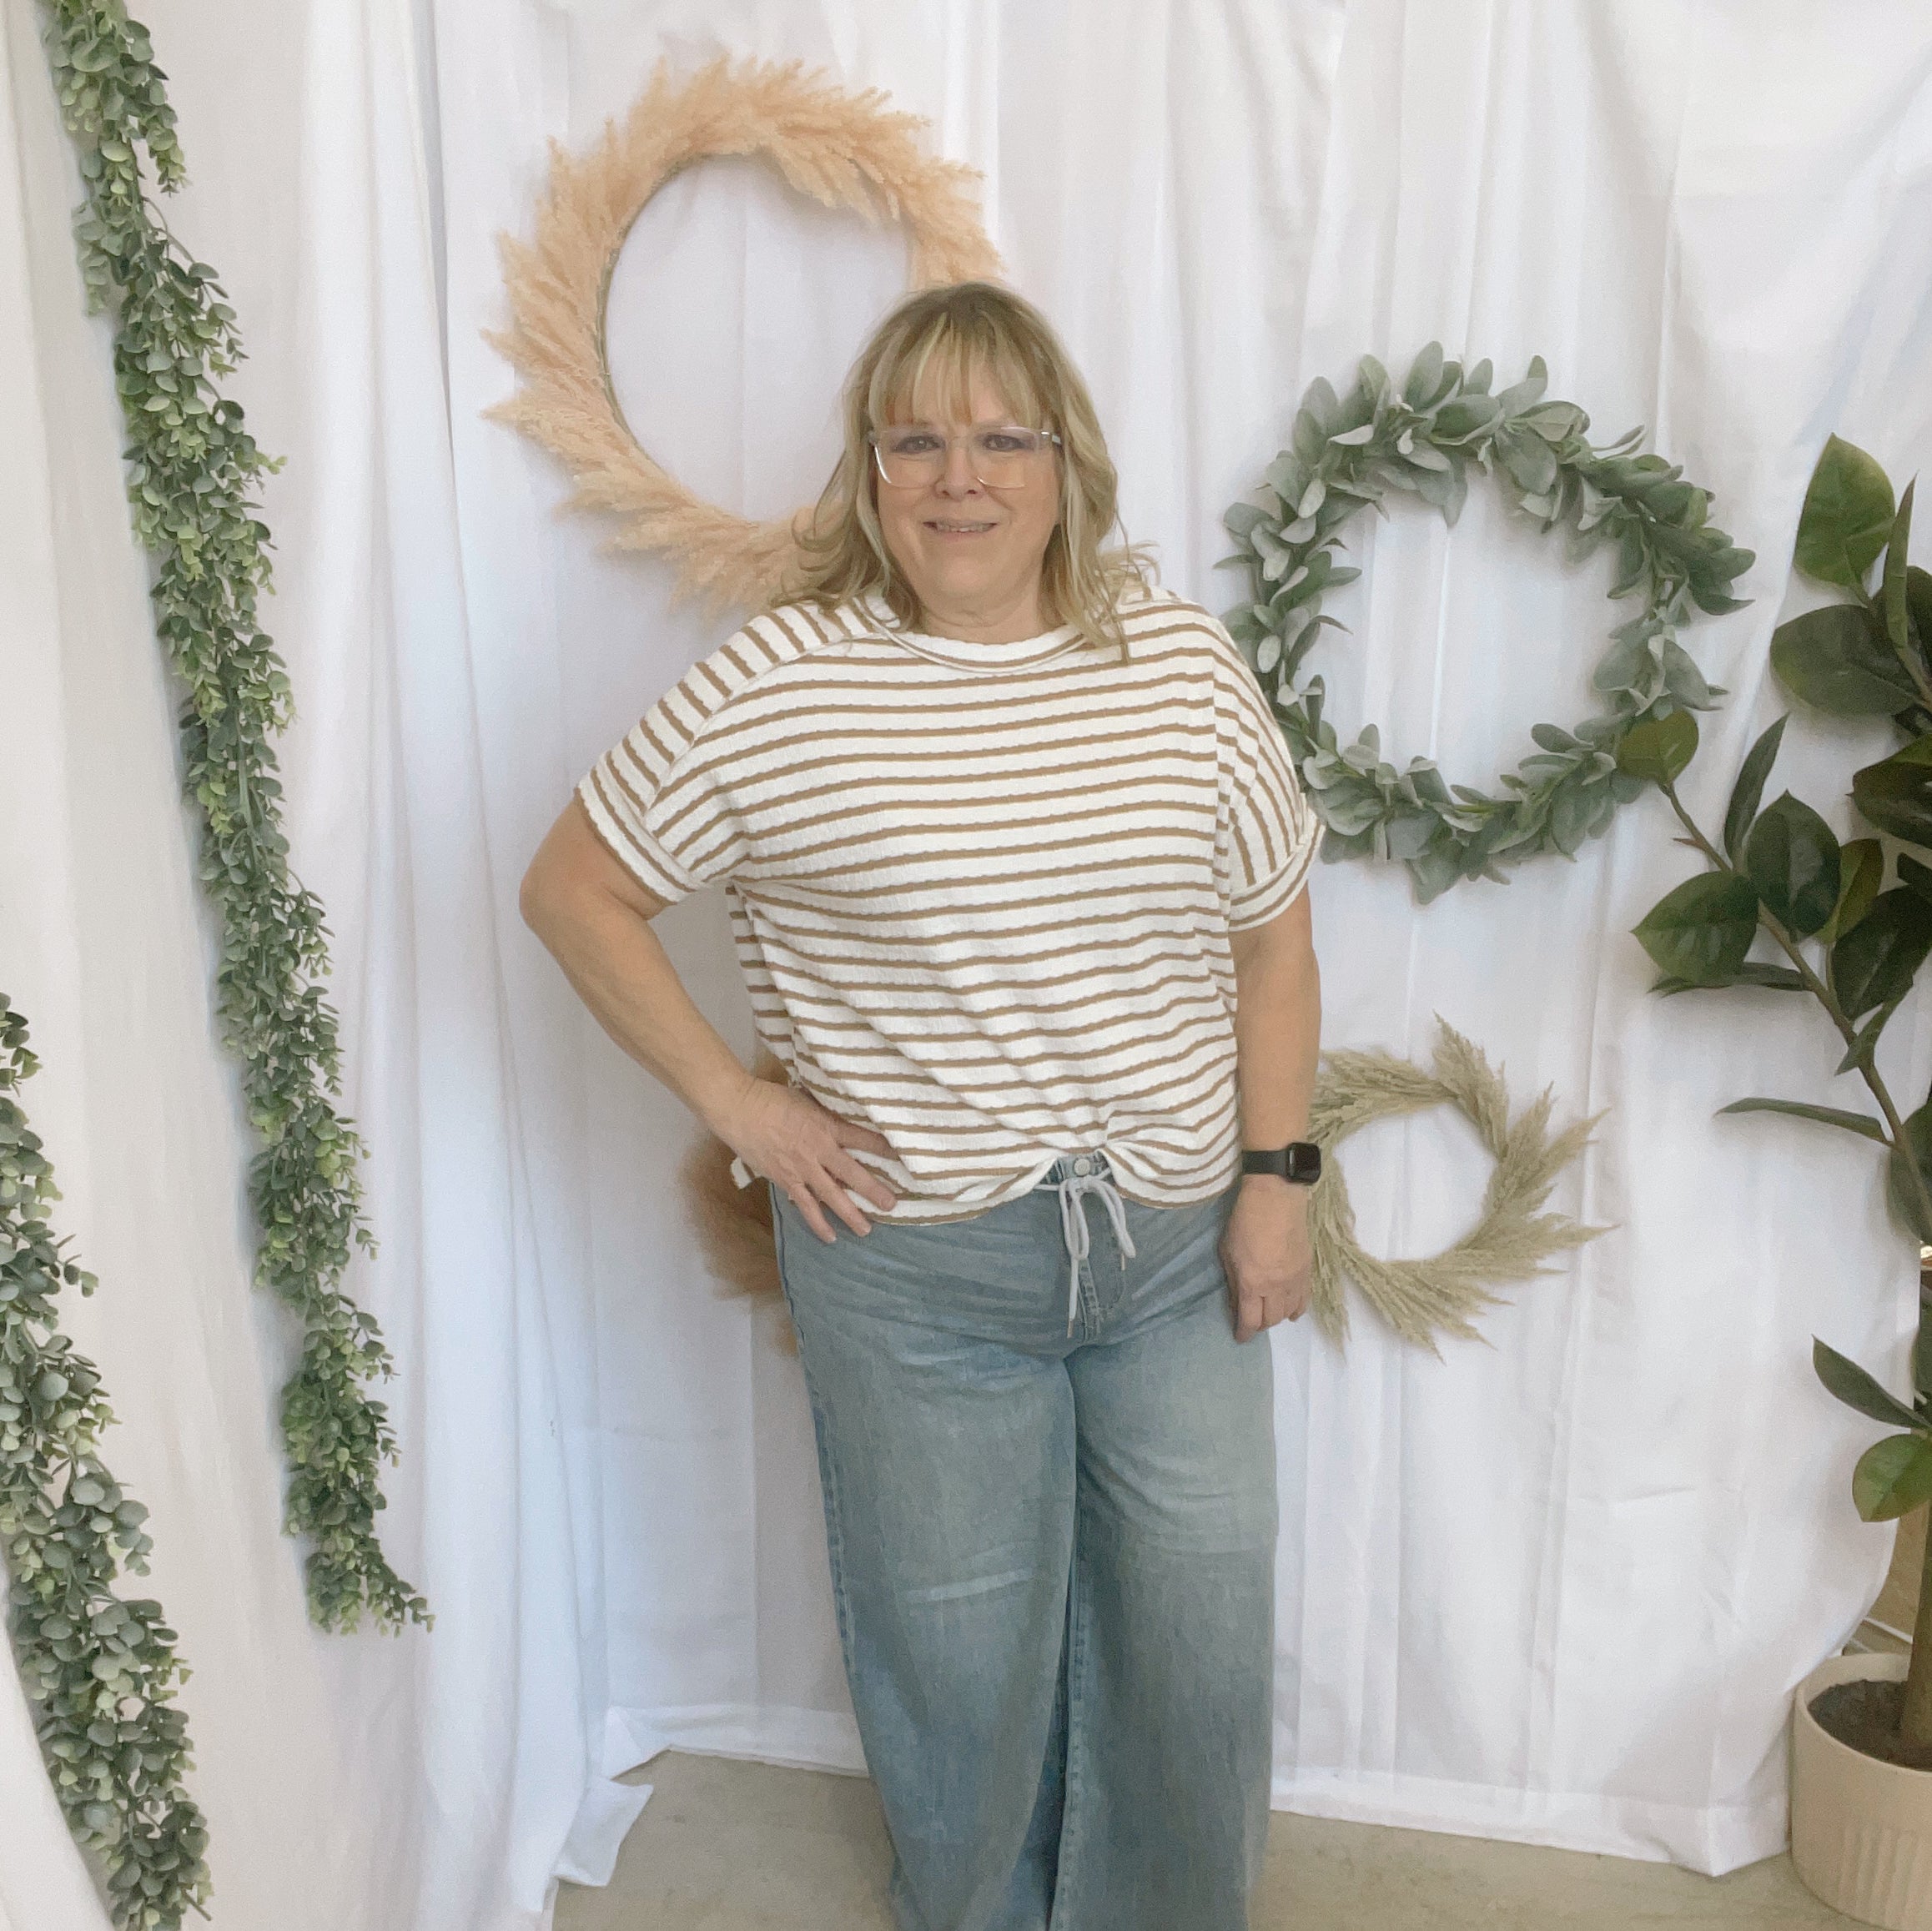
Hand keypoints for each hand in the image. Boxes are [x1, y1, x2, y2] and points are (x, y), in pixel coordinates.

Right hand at [714, 1076, 898, 1242]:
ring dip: (850, 1215)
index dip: (884, 1149)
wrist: (739, 1110)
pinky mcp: (786, 1181)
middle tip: (892, 1206)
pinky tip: (830, 1236)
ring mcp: (802, 1169)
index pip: (863, 1139)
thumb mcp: (807, 1100)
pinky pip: (806, 1206)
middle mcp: (819, 1150)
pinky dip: (818, 1222)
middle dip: (874, 1191)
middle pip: (853, 1174)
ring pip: (832, 1196)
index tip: (904, 1158)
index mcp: (826, 1126)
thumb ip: (826, 1113)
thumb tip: (843, 1116)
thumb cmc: (771, 1098)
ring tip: (866, 1230)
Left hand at [1218, 1177, 1312, 1341]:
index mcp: (1252, 1284)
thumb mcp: (1227, 1252)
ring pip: (1288, 1313)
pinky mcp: (1307, 1271)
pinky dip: (1295, 1309)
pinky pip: (1304, 1300)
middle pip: (1270, 1320)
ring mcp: (1295, 1280)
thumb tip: (1236, 1305)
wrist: (1276, 1199)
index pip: (1250, 1321)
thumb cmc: (1244, 1222)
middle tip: (1251, 1321)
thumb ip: (1233, 1281)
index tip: (1240, 1338)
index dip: (1244, 1333)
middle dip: (1259, 1325)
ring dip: (1276, 1317)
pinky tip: (1289, 1309)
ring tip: (1268, 1313)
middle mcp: (1275, 1288)